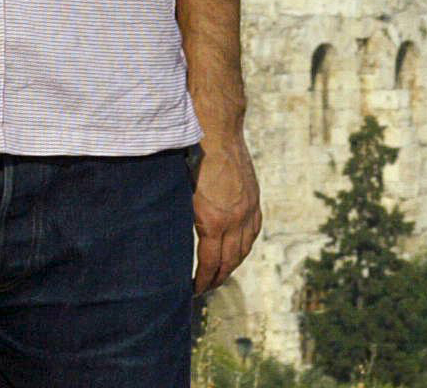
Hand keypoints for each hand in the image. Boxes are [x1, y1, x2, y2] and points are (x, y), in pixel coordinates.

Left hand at [191, 132, 261, 293]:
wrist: (218, 134)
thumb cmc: (192, 162)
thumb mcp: (182, 196)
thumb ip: (183, 221)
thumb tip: (171, 245)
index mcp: (214, 222)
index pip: (210, 263)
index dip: (202, 281)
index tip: (193, 291)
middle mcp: (235, 220)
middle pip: (230, 261)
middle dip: (217, 278)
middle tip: (206, 288)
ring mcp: (248, 210)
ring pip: (245, 249)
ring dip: (233, 264)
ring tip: (221, 274)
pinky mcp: (254, 199)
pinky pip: (253, 231)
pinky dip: (246, 245)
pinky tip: (238, 249)